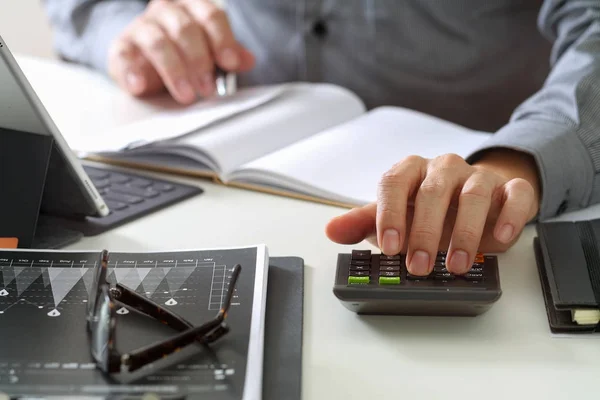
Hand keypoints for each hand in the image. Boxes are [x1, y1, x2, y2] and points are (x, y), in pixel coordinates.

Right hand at [107, 0, 254, 103]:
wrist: (147, 59)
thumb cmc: (185, 52)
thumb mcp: (211, 52)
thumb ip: (229, 55)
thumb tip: (248, 60)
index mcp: (193, 7)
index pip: (210, 15)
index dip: (222, 40)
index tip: (230, 63)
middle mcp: (166, 12)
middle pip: (184, 29)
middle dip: (199, 61)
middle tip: (208, 89)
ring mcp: (142, 27)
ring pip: (157, 42)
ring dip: (174, 71)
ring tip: (186, 95)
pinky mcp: (121, 47)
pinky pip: (123, 55)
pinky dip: (131, 72)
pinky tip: (140, 87)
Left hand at [326, 149, 540, 275]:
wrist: (474, 199)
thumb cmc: (427, 210)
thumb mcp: (394, 217)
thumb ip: (364, 223)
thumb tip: (332, 230)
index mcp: (411, 171)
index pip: (394, 182)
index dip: (390, 213)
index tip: (390, 247)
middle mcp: (443, 169)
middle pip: (433, 191)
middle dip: (424, 232)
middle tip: (418, 266)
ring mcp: (478, 176)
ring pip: (474, 194)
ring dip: (465, 231)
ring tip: (455, 265)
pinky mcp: (511, 188)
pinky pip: (516, 194)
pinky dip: (509, 216)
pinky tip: (500, 239)